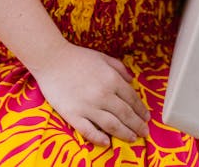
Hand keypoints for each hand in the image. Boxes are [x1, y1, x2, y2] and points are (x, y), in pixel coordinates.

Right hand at [34, 41, 149, 145]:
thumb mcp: (102, 57)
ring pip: (112, 125)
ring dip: (125, 134)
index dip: (141, 110)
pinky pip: (89, 131)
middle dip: (138, 125)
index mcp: (111, 79)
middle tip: (144, 133)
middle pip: (126, 115)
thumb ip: (119, 68)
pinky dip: (100, 139)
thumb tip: (132, 80)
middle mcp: (103, 94)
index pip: (132, 99)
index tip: (147, 117)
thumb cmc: (77, 57)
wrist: (51, 59)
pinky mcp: (73, 115)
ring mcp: (88, 106)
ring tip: (132, 138)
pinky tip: (107, 142)